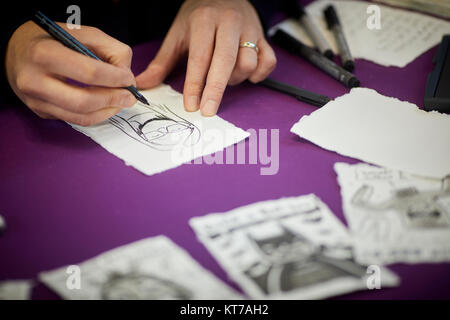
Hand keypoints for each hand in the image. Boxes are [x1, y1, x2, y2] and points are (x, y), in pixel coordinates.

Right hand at [5, 21, 136, 125]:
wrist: (16, 52)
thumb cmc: (53, 40)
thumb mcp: (82, 33)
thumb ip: (110, 49)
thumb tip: (127, 77)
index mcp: (44, 54)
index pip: (89, 73)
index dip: (115, 79)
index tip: (129, 79)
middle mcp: (34, 81)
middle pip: (84, 101)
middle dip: (113, 100)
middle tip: (130, 97)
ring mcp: (36, 101)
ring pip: (81, 117)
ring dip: (108, 112)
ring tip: (121, 102)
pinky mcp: (41, 112)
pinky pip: (75, 120)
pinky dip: (96, 115)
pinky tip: (106, 106)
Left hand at [136, 0, 276, 115]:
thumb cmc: (198, 17)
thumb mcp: (177, 34)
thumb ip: (161, 63)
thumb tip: (142, 85)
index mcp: (204, 21)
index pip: (199, 57)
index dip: (195, 84)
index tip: (191, 106)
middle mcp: (229, 23)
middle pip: (225, 61)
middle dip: (216, 89)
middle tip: (208, 111)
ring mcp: (249, 29)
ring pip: (247, 63)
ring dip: (235, 78)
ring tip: (224, 77)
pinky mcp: (263, 37)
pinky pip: (268, 62)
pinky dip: (259, 74)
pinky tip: (247, 75)